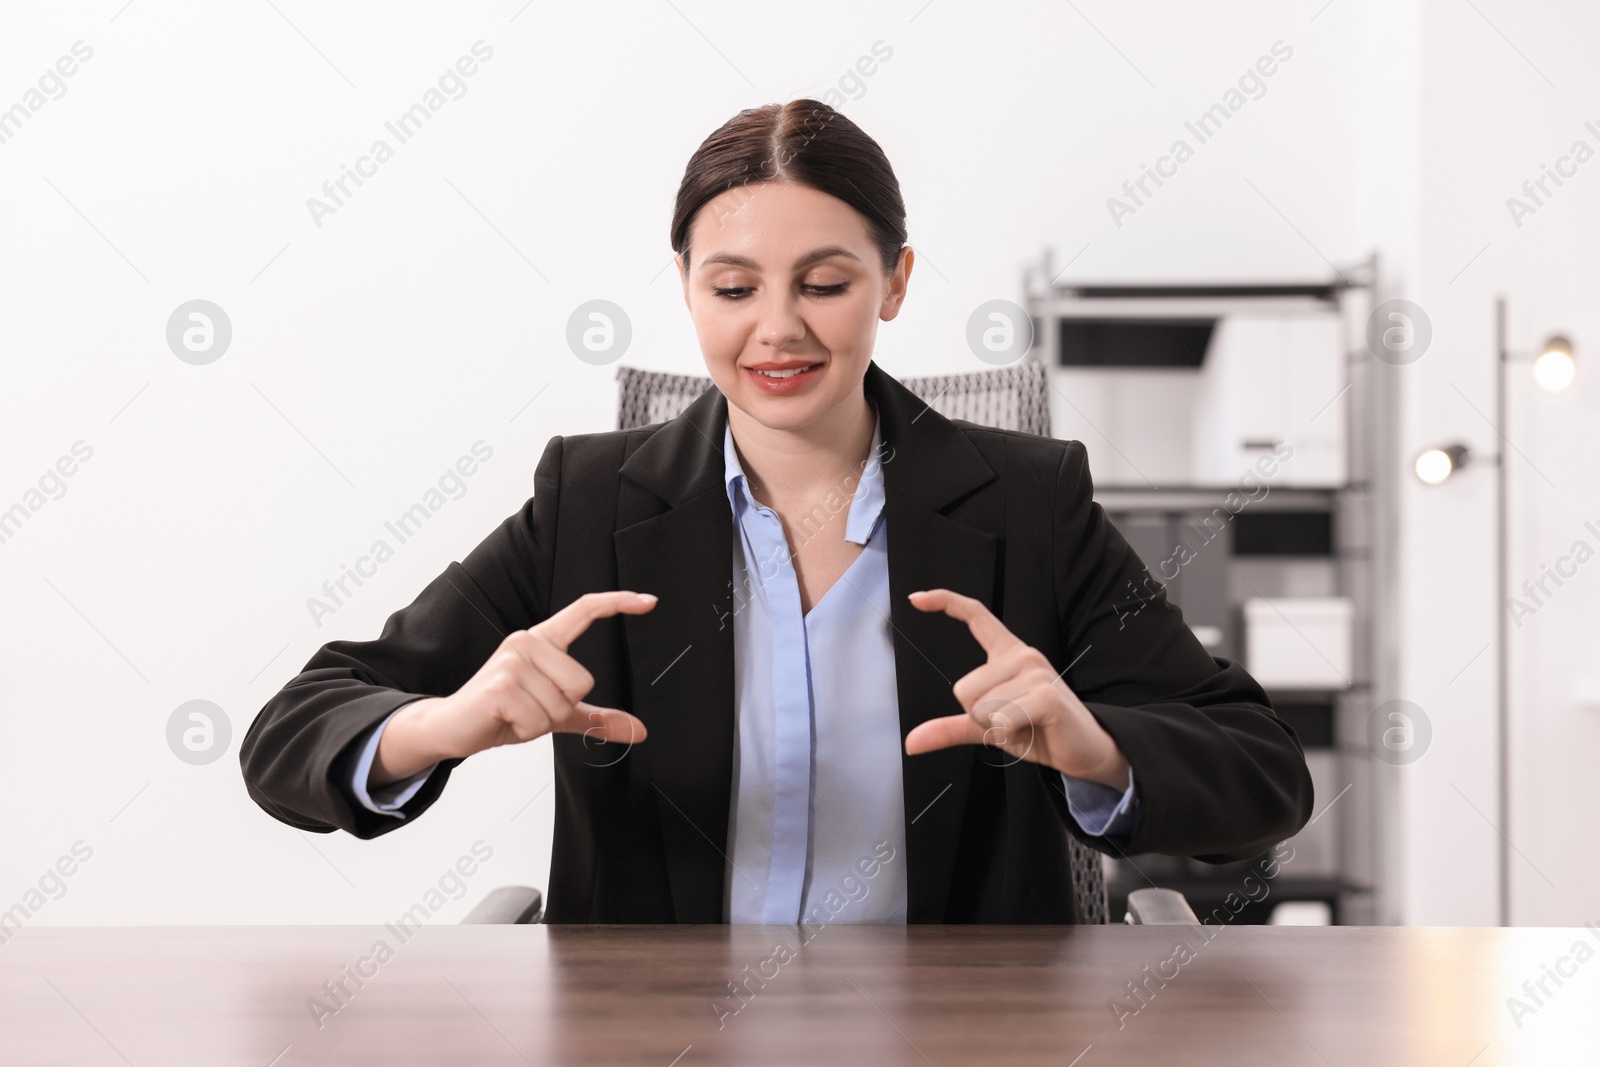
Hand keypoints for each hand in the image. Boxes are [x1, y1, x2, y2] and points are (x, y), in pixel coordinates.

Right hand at [371, 590, 656, 785]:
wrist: (452, 726)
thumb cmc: (502, 712)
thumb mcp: (555, 714)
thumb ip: (596, 719)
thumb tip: (639, 731)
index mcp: (542, 641)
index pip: (584, 611)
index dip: (618, 603)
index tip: (649, 601)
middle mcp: (527, 641)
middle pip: (581, 682)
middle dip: (561, 709)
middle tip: (530, 708)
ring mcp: (512, 660)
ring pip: (561, 705)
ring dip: (541, 722)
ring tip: (515, 714)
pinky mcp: (501, 685)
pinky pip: (539, 720)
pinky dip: (526, 730)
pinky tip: (505, 720)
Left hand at [901, 588, 1130, 789]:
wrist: (1085, 752)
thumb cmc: (1039, 732)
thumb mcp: (988, 727)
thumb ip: (951, 728)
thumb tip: (911, 742)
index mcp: (1009, 654)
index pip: (976, 616)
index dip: (945, 602)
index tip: (915, 598)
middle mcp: (1023, 655)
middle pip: (963, 688)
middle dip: (980, 717)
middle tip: (1013, 721)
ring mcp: (1036, 671)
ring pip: (979, 707)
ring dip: (997, 728)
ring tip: (1026, 726)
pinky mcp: (1045, 694)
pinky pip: (1000, 717)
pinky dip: (1008, 734)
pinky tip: (1032, 731)